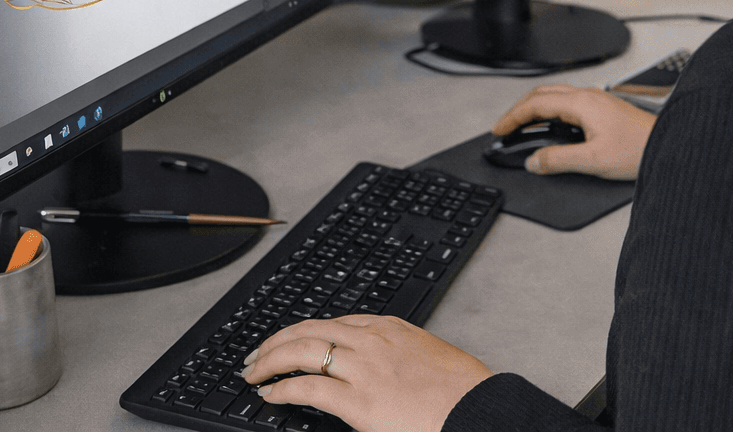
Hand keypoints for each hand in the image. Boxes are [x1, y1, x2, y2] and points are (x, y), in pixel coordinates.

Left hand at [243, 316, 491, 431]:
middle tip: (256, 355)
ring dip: (270, 360)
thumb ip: (400, 358)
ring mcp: (364, 369)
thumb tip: (385, 372)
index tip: (290, 341)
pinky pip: (308, 387)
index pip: (334, 321)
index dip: (303, 331)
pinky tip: (271, 395)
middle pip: (309, 329)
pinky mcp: (359, 401)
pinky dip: (283, 389)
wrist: (478, 409)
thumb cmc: (463, 392)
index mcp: (390, 329)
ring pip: (301, 351)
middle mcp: (372, 341)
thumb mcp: (429, 359)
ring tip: (253, 372)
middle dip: (276, 340)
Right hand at [493, 83, 655, 179]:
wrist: (668, 143)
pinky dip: (550, 109)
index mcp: (582, 104)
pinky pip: (568, 101)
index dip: (513, 116)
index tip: (499, 129)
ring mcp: (596, 99)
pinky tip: (551, 124)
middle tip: (506, 126)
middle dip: (520, 108)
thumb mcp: (593, 160)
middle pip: (543, 93)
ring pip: (556, 95)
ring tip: (523, 124)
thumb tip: (534, 161)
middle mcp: (588, 96)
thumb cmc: (639, 148)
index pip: (536, 104)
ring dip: (535, 107)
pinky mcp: (603, 107)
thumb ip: (559, 160)